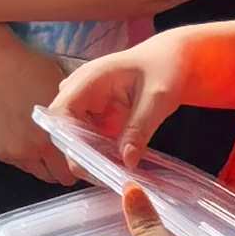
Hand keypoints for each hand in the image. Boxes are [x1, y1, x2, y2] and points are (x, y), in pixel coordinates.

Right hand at [0, 25, 69, 178]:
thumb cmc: (26, 68)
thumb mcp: (59, 90)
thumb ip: (71, 117)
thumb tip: (81, 129)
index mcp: (48, 140)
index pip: (68, 173)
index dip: (76, 165)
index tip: (77, 155)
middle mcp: (26, 152)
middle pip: (49, 177)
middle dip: (57, 167)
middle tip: (60, 150)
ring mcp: (5, 151)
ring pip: (29, 168)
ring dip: (37, 160)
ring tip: (37, 138)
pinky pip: (11, 158)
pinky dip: (18, 150)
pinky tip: (19, 130)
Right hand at [53, 21, 234, 167]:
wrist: (174, 59)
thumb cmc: (166, 68)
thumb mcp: (157, 98)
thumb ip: (140, 128)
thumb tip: (126, 162)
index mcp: (88, 80)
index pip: (60, 113)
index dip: (66, 140)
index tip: (86, 164)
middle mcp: (80, 92)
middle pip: (64, 129)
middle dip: (81, 154)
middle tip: (106, 176)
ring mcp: (87, 104)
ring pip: (76, 137)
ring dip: (92, 156)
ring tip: (114, 173)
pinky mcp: (96, 115)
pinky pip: (91, 139)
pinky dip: (102, 153)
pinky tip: (117, 165)